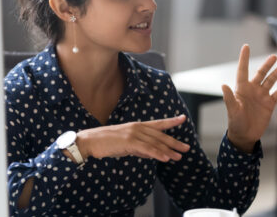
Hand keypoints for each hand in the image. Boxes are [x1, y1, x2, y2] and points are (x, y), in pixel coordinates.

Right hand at [75, 115, 189, 161]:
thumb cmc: (106, 143)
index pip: (158, 123)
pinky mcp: (129, 141)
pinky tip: (165, 158)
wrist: (90, 141)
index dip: (171, 121)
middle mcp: (137, 127)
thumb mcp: (126, 144)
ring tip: (179, 157)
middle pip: (160, 135)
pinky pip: (146, 149)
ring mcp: (133, 133)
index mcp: (137, 126)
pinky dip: (157, 153)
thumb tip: (151, 154)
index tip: (183, 119)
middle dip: (174, 142)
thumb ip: (139, 148)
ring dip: (168, 151)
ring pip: (155, 143)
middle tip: (186, 148)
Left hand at [222, 44, 276, 152]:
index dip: (244, 58)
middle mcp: (252, 90)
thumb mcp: (232, 110)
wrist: (245, 135)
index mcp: (242, 89)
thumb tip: (224, 85)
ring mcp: (261, 96)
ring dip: (275, 74)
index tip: (246, 46)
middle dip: (267, 65)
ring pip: (270, 81)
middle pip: (260, 74)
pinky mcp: (269, 104)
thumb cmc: (236, 123)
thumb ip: (229, 98)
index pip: (243, 70)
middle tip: (273, 57)